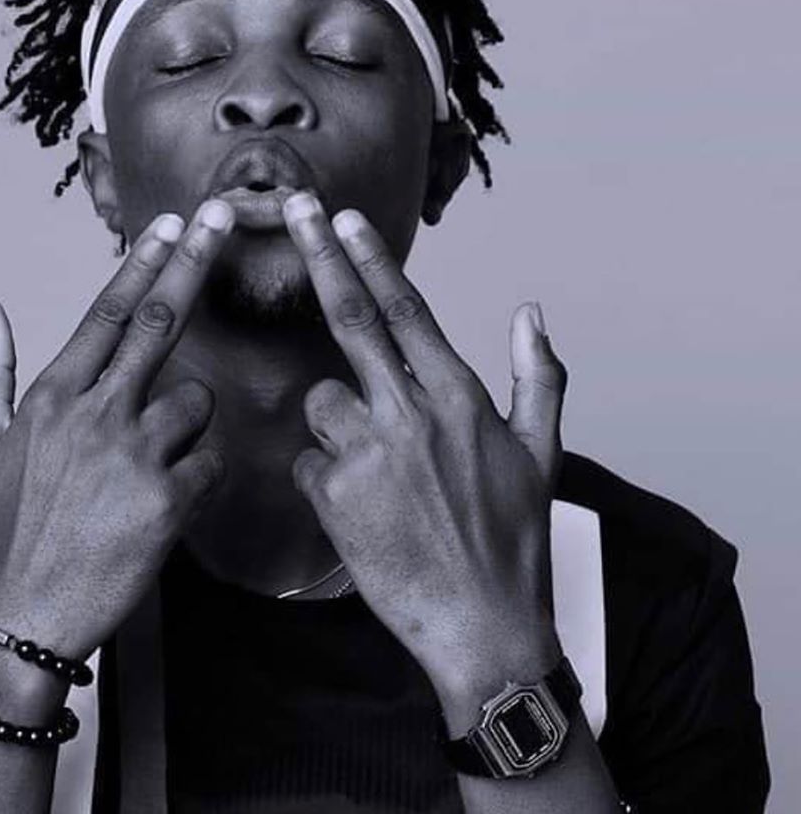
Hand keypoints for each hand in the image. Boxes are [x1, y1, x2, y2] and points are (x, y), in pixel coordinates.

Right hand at [0, 200, 234, 661]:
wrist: (21, 618)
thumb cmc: (0, 529)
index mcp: (53, 397)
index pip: (108, 313)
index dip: (143, 262)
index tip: (170, 222)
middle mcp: (96, 414)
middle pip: (160, 323)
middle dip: (194, 261)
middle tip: (223, 214)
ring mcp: (135, 456)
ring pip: (197, 401)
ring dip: (188, 419)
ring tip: (148, 465)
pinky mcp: (169, 500)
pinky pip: (211, 460)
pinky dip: (200, 469)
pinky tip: (166, 498)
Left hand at [282, 195, 568, 709]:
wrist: (485, 627)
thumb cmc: (514, 538)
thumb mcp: (541, 453)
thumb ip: (537, 377)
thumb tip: (532, 313)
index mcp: (459, 398)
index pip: (406, 311)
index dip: (371, 259)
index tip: (344, 217)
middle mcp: (413, 414)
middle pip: (353, 320)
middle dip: (321, 257)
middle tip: (294, 208)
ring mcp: (372, 454)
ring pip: (322, 402)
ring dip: (336, 424)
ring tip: (377, 473)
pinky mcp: (337, 496)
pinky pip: (309, 463)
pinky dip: (327, 478)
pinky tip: (362, 510)